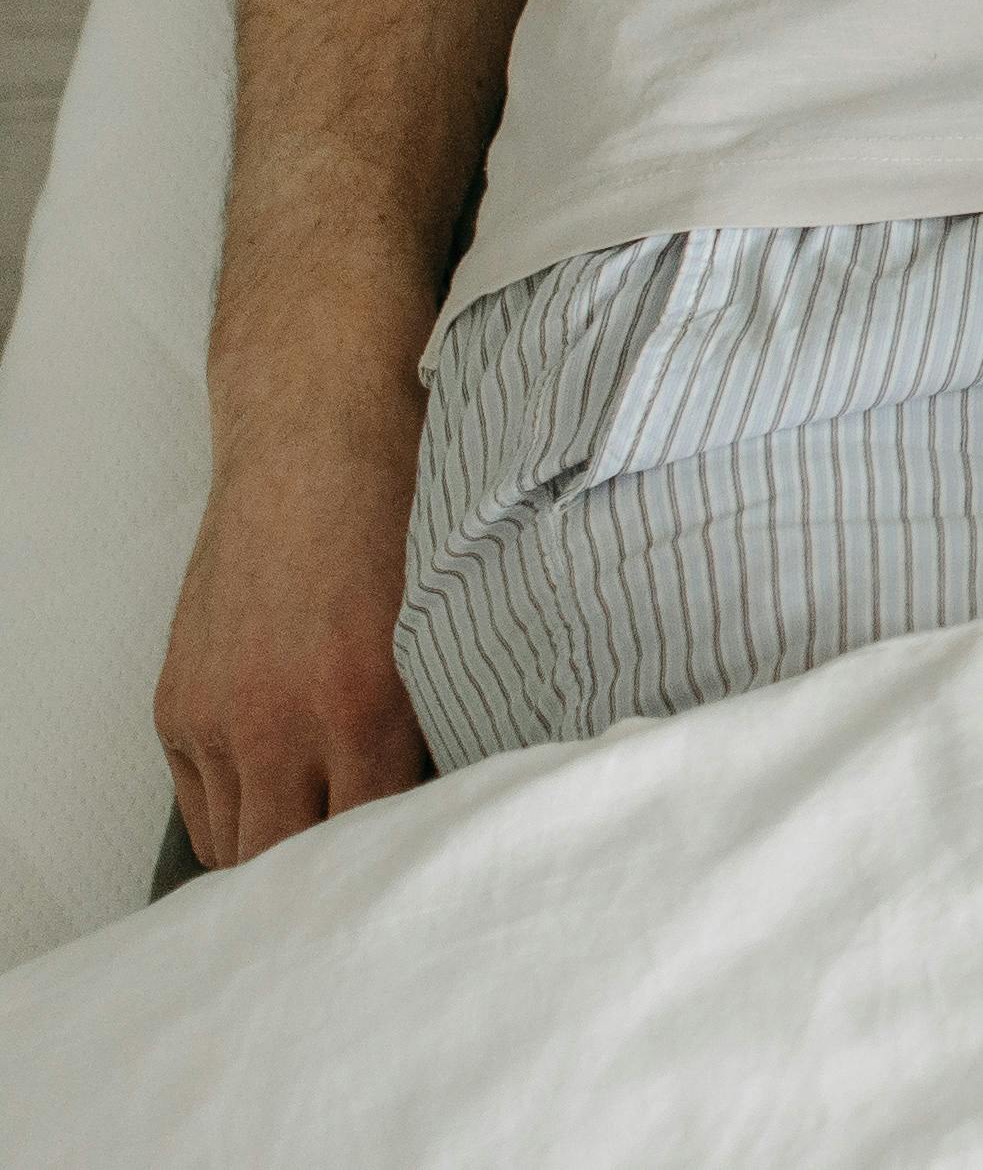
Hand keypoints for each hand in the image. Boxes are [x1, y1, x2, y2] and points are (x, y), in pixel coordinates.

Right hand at [154, 405, 432, 869]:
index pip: (374, 845)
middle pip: (294, 866)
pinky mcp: (176, 707)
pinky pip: (202, 806)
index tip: (423, 876)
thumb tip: (461, 796)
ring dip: (281, 856)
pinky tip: (282, 802)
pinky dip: (238, 817)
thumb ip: (441, 716)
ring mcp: (218, 719)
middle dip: (334, 881)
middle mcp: (281, 724)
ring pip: (240, 849)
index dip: (398, 869)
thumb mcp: (449, 624)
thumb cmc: (402, 521)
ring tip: (329, 846)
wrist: (315, 445)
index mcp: (367, 707)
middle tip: (374, 880)